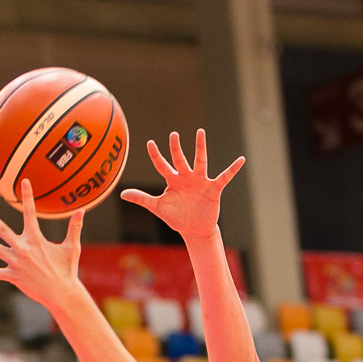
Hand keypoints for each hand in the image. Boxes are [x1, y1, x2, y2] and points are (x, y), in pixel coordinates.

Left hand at [0, 182, 85, 310]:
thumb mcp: (71, 247)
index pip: (30, 213)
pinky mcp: (13, 276)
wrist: (62, 294)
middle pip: (2, 230)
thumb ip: (74, 228)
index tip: (24, 182)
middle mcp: (23, 249)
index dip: (28, 196)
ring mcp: (16, 263)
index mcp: (36, 240)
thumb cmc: (68, 270)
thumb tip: (82, 210)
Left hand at [117, 130, 244, 239]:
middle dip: (176, 148)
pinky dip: (233, 169)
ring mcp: (200, 181)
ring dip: (200, 147)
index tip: (150, 143)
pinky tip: (241, 160)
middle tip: (173, 135)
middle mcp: (186, 177)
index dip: (156, 155)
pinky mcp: (213, 188)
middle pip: (180, 159)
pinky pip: (224, 177)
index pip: (162, 165)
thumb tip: (121, 194)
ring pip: (200, 161)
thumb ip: (141, 198)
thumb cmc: (176, 217)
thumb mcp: (157, 207)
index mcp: (172, 180)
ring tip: (200, 132)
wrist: (194, 229)